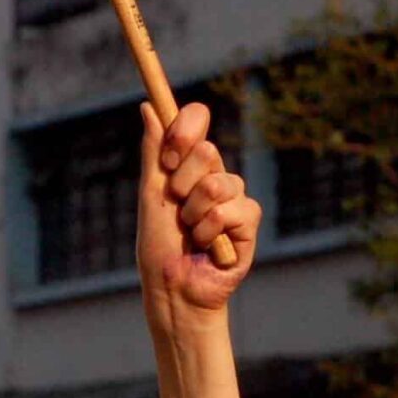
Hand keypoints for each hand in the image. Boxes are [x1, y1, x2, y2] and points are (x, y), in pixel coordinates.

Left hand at [135, 101, 258, 335]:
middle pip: (207, 151)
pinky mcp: (249, 222)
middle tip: (177, 208)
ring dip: (193, 214)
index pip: (197, 120)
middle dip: (181, 184)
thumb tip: (148, 107)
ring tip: (191, 234)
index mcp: (190, 164)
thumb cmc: (159, 246)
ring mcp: (235, 197)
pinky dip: (209, 232)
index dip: (184, 131)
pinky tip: (208, 247)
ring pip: (217, 184)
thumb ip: (154, 153)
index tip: (169, 157)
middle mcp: (216, 174)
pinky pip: (229, 211)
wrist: (172, 289)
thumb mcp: (152, 195)